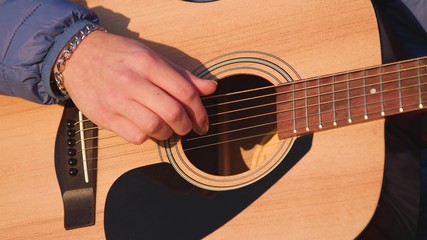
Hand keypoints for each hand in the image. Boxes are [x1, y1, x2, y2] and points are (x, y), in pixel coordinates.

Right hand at [62, 31, 216, 143]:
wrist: (77, 56)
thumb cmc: (119, 56)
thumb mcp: (152, 57)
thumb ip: (182, 75)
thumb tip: (211, 87)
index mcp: (149, 63)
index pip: (185, 92)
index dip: (200, 111)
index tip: (203, 122)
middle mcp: (133, 81)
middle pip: (173, 113)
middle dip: (187, 126)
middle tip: (188, 128)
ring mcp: (117, 100)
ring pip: (155, 128)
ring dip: (168, 134)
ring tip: (168, 129)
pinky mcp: (105, 117)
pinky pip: (135, 137)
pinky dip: (147, 137)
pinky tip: (147, 129)